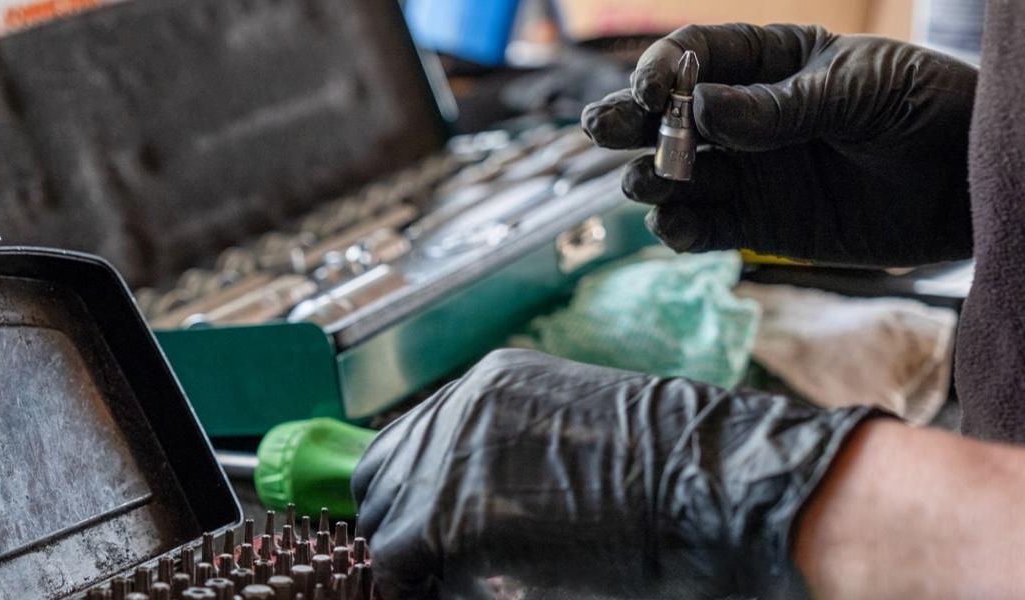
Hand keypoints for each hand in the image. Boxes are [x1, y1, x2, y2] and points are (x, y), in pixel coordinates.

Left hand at [351, 349, 877, 598]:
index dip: (409, 490)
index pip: (406, 439)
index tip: (417, 526)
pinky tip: (456, 590)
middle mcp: (455, 411)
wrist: (710, 486)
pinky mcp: (445, 517)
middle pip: (380, 475)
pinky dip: (418, 583)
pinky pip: (397, 561)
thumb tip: (462, 504)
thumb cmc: (669, 473)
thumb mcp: (573, 437)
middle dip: (397, 521)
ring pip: (383, 520)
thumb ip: (507, 459)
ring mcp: (445, 460)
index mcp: (488, 385)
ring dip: (410, 556)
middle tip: (427, 564)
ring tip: (451, 580)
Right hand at [580, 24, 975, 266]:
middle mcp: (745, 116)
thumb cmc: (926, 110)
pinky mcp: (757, 225)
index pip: (695, 54)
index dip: (662, 68)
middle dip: (631, 121)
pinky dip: (678, 230)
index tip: (651, 89)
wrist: (970, 184)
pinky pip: (702, 228)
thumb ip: (781, 107)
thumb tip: (703, 110)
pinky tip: (674, 226)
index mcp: (769, 62)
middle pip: (667, 115)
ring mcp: (748, 172)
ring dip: (651, 179)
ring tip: (648, 184)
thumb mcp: (859, 91)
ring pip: (675, 175)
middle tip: (604, 129)